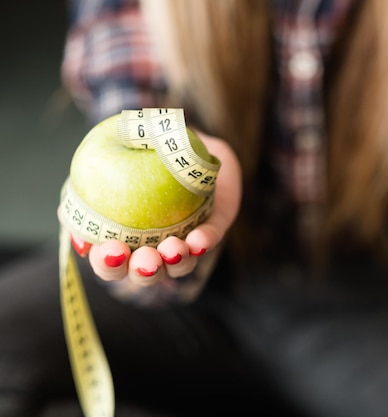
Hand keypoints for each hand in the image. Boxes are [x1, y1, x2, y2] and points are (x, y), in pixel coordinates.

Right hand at [71, 132, 241, 286]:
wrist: (183, 143)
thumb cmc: (139, 160)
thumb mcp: (110, 165)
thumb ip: (89, 186)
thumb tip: (76, 210)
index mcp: (125, 241)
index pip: (111, 264)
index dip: (108, 264)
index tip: (109, 249)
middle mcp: (155, 248)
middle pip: (147, 274)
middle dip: (143, 272)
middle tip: (144, 260)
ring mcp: (186, 241)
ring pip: (180, 264)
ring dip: (176, 261)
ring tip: (172, 249)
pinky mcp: (213, 227)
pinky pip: (210, 238)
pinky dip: (205, 241)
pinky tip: (199, 240)